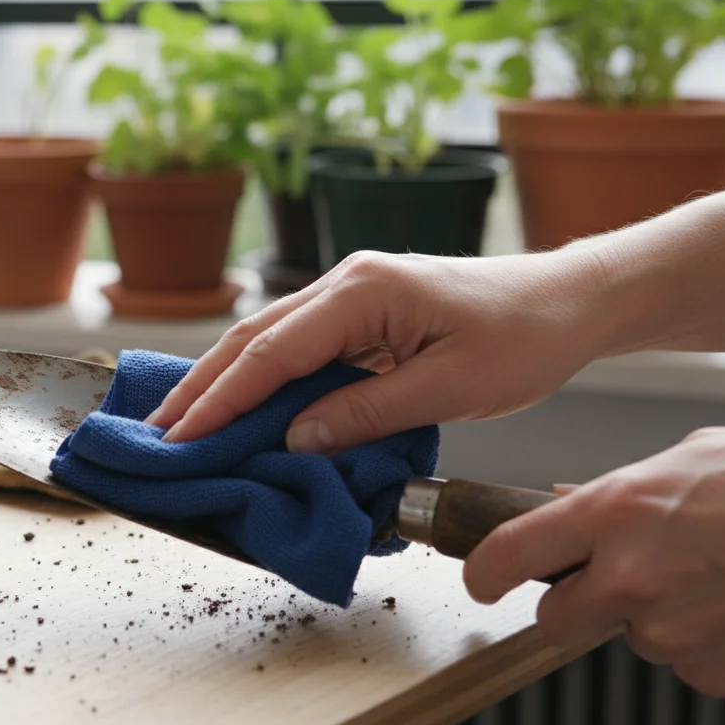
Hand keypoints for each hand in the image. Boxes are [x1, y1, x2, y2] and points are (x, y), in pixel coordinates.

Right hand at [146, 248, 614, 451]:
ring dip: (223, 382)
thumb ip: (367, 413)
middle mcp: (346, 283)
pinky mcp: (362, 314)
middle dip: (201, 388)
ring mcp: (351, 295)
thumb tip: (296, 441)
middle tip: (156, 434)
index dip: (221, 399)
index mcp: (363, 291)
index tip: (181, 437)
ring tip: (181, 424)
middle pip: (253, 338)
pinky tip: (241, 406)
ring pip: (268, 340)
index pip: (272, 352)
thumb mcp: (450, 387)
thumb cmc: (523, 336)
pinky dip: (261, 379)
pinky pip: (297, 348)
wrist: (568, 299)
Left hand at [464, 426, 724, 697]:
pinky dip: (706, 642)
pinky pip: (686, 663)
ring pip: (631, 638)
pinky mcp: (714, 675)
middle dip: (574, 604)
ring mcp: (672, 633)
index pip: (509, 552)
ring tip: (719, 577)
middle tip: (617, 581)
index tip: (481, 579)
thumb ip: (621, 488)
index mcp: (619, 511)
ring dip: (656, 617)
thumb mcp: (695, 457)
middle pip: (554, 619)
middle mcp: (633, 577)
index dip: (482, 571)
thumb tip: (567, 505)